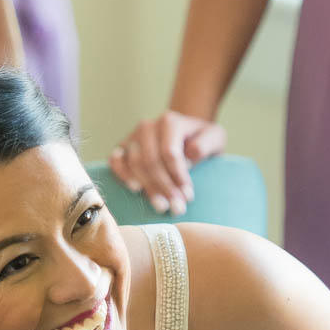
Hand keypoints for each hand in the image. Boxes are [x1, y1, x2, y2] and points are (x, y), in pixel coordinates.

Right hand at [108, 111, 226, 215]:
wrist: (185, 134)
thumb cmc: (200, 139)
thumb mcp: (214, 137)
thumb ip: (206, 143)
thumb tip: (190, 154)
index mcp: (170, 122)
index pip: (169, 152)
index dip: (178, 176)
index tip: (188, 196)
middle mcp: (148, 127)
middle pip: (151, 160)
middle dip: (164, 187)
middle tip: (176, 208)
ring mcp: (133, 137)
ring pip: (134, 163)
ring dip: (148, 187)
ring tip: (161, 206)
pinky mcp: (123, 148)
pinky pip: (115, 161)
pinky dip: (122, 174)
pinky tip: (135, 189)